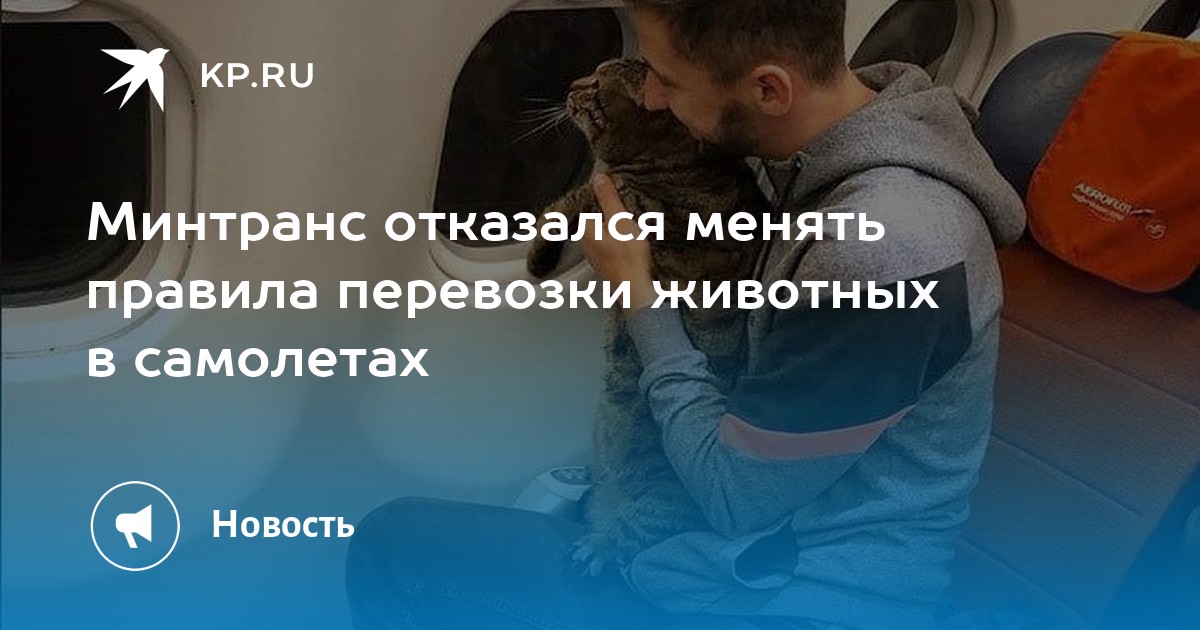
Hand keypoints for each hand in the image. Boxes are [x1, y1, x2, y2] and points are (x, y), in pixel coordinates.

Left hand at [580, 174, 655, 310]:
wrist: (635, 288)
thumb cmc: (628, 257)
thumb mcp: (621, 220)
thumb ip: (609, 198)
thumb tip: (599, 179)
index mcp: (585, 229)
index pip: (592, 205)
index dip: (608, 202)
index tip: (622, 204)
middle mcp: (585, 243)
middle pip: (598, 219)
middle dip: (612, 217)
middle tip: (629, 220)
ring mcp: (594, 255)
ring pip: (604, 234)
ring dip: (617, 231)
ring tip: (632, 235)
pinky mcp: (604, 264)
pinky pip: (610, 247)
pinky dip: (620, 244)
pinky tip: (631, 248)